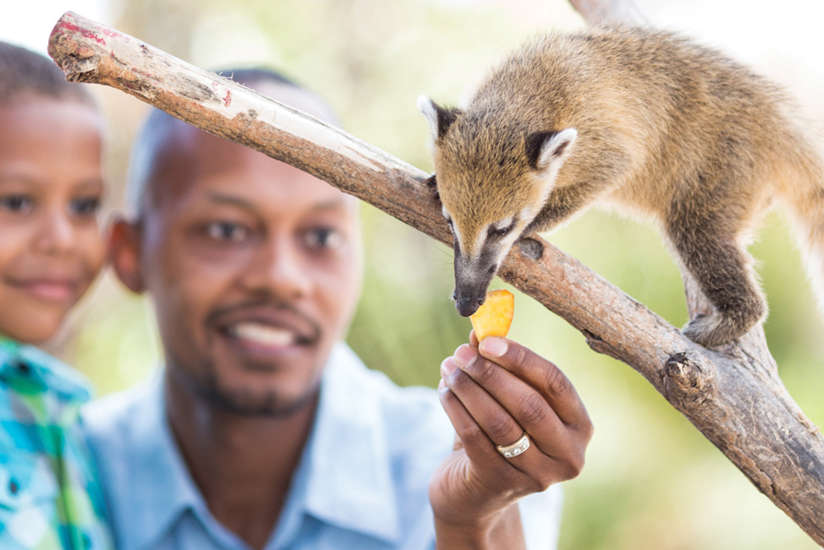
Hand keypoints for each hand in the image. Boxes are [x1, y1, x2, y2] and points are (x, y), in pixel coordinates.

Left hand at [430, 333, 592, 548]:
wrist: (476, 492)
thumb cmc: (499, 434)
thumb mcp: (507, 400)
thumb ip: (500, 365)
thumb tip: (480, 330)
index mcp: (580, 426)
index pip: (556, 383)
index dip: (521, 358)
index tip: (488, 341)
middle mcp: (568, 454)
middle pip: (529, 404)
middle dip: (490, 373)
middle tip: (461, 353)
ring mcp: (537, 475)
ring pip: (500, 422)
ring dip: (469, 389)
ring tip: (448, 367)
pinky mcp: (502, 484)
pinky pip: (476, 438)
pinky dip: (456, 409)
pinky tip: (444, 391)